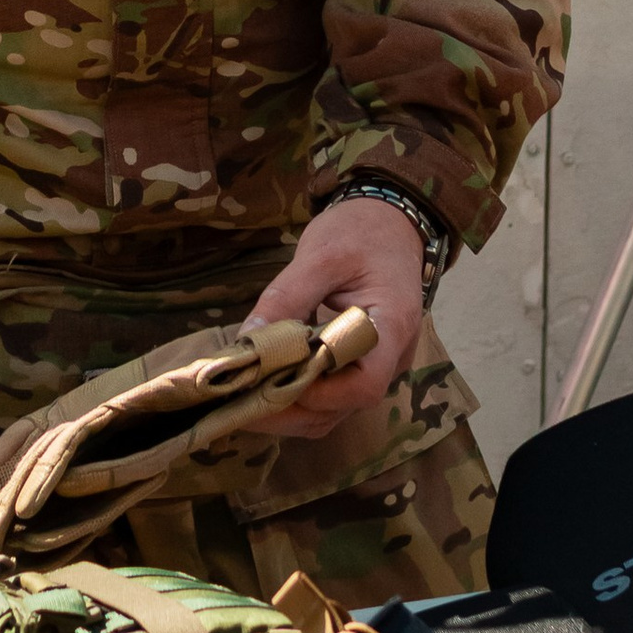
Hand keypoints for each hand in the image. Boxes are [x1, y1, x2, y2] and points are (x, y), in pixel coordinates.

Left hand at [246, 197, 426, 436]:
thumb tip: (247, 342)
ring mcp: (381, 365)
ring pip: (337, 409)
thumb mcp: (320, 255)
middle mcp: (394, 356)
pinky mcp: (363, 365)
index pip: (366, 383)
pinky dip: (299, 397)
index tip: (273, 379)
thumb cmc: (360, 232)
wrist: (391, 223)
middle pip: (346, 405)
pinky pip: (334, 395)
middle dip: (291, 409)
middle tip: (238, 401)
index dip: (321, 393)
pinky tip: (264, 386)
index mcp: (393, 325)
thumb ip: (285, 299)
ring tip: (242, 398)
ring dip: (290, 409)